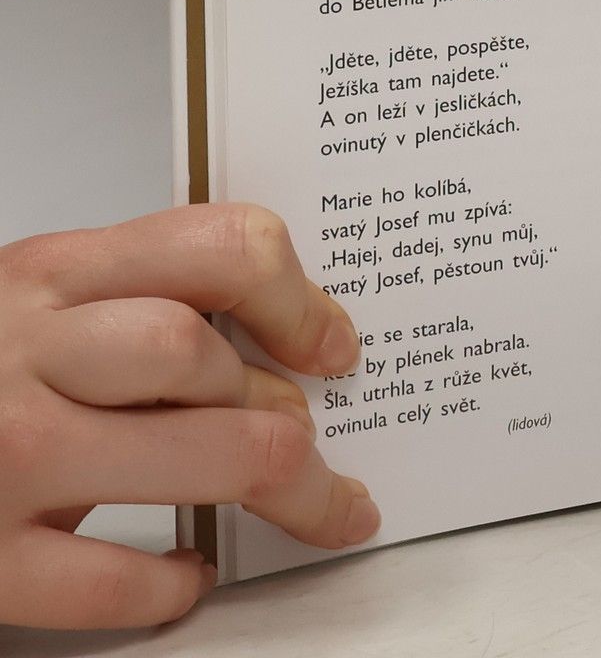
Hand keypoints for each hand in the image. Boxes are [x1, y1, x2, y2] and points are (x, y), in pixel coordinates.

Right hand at [0, 204, 377, 630]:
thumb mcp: (27, 298)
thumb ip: (127, 296)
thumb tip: (270, 339)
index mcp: (50, 275)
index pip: (221, 247)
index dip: (301, 298)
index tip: (333, 346)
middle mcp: (29, 355)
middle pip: (214, 361)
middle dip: (291, 408)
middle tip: (318, 441)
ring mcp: (4, 458)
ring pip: (202, 453)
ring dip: (279, 483)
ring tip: (306, 499)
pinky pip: (112, 580)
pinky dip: (171, 588)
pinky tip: (185, 582)